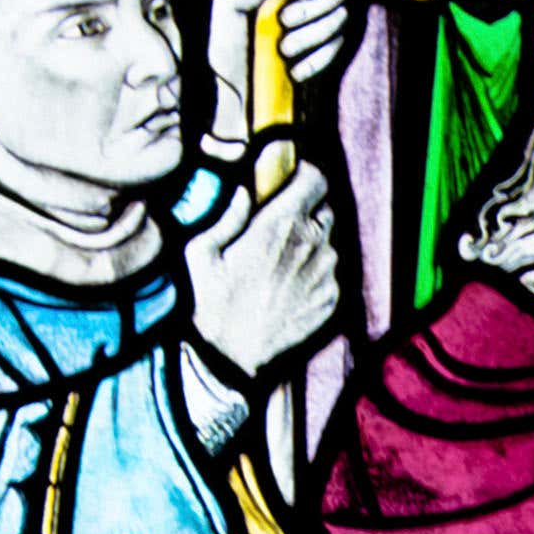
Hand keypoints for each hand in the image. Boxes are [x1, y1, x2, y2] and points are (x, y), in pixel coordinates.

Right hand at [178, 153, 345, 380]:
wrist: (232, 357)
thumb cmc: (210, 302)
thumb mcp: (200, 252)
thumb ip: (228, 215)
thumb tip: (246, 191)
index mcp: (281, 225)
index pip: (316, 179)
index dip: (305, 176)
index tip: (291, 181)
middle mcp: (313, 245)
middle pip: (325, 209)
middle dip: (307, 210)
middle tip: (281, 225)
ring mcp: (326, 274)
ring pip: (329, 242)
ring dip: (311, 244)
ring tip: (282, 262)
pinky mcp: (333, 299)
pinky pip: (330, 273)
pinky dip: (315, 273)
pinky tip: (289, 286)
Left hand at [195, 0, 357, 147]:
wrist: (234, 103)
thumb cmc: (223, 50)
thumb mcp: (229, 6)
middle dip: (313, 6)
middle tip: (284, 22)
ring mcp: (314, 22)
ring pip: (341, 14)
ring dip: (314, 34)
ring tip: (284, 51)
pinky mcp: (323, 50)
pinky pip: (339, 46)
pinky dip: (319, 59)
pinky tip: (295, 72)